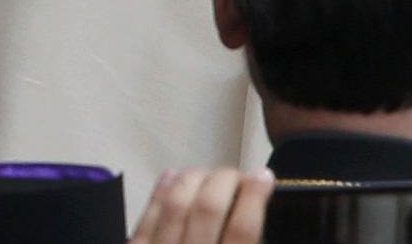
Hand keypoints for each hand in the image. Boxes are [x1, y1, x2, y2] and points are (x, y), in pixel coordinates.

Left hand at [131, 169, 273, 243]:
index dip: (255, 197)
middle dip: (225, 180)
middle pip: (208, 209)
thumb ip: (244, 241)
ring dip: (194, 180)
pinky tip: (173, 176)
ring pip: (176, 204)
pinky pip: (148, 215)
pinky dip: (162, 190)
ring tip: (207, 174)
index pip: (243, 230)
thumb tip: (252, 209)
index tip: (263, 176)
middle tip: (235, 174)